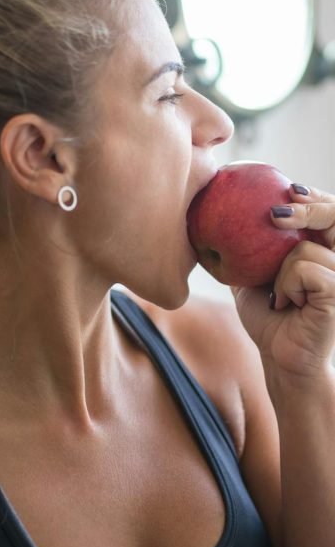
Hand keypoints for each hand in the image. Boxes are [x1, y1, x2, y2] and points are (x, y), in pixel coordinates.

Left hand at [233, 183, 334, 380]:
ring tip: (281, 297)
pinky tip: (287, 305)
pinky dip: (286, 285)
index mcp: (327, 250)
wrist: (279, 356)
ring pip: (306, 247)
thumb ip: (252, 244)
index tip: (288, 190)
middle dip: (311, 205)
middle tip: (278, 209)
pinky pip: (303, 268)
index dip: (314, 197)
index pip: (328, 210)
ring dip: (280, 270)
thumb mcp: (255, 273)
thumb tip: (223, 210)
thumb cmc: (269, 317)